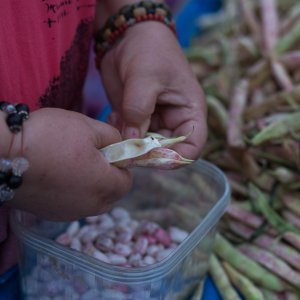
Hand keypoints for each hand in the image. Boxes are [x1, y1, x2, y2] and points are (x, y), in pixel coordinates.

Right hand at [8, 108, 130, 220]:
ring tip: (72, 163)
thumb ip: (113, 138)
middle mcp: (89, 206)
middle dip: (108, 177)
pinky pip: (72, 204)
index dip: (122, 165)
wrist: (2, 154)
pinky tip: (58, 175)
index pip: (127, 182)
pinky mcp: (50, 214)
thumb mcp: (89, 127)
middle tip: (92, 156)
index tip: (109, 152)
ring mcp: (68, 213)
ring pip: (92, 201)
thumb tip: (121, 147)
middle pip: (111, 195)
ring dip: (90, 185)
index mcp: (104, 186)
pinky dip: (72, 192)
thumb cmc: (50, 137)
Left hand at [100, 21, 206, 158]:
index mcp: (189, 112)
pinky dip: (119, 134)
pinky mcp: (135, 119)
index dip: (176, 158)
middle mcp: (173, 121)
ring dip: (130, 142)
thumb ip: (138, 110)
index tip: (153, 157)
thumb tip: (131, 141)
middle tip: (127, 146)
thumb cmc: (149, 50)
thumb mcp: (145, 78)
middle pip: (165, 151)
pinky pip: (129, 137)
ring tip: (118, 122)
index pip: (192, 147)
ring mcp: (153, 121)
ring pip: (144, 146)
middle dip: (146, 153)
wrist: (128, 36)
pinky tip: (112, 117)